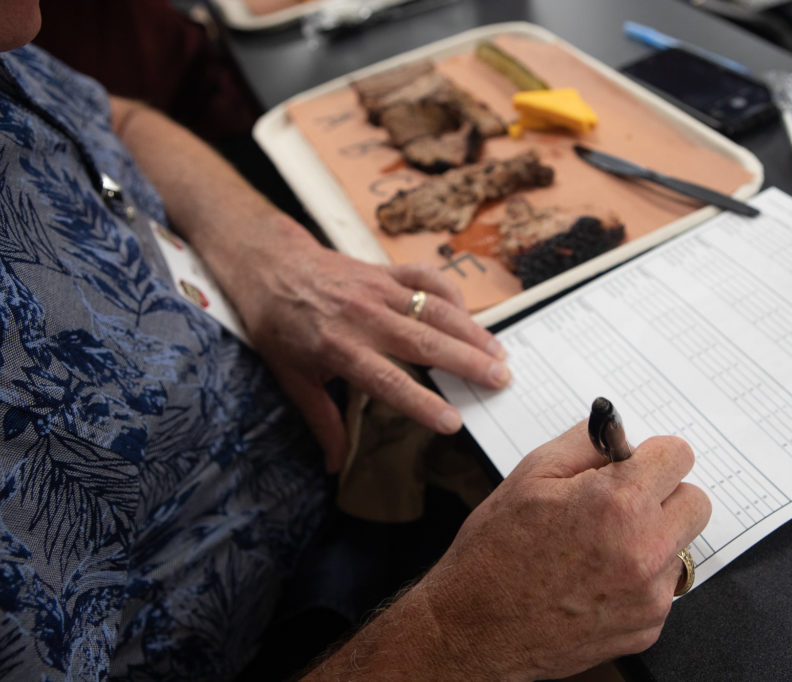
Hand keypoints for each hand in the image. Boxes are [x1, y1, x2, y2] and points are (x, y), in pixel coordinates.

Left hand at [227, 222, 509, 471]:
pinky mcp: (385, 271)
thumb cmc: (278, 325)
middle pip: (424, 343)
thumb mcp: (291, 378)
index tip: (453, 422)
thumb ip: (321, 420)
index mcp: (338, 349)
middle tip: (500, 380)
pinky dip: (453, 295)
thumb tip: (334, 464)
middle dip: (466, 363)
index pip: (387, 381)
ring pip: (434, 309)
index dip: (422, 403)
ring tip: (499, 352)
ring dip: (470, 331)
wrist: (269, 266)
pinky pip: (427, 279)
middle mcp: (363, 317)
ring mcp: (378, 290)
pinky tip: (470, 317)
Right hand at [414, 422, 710, 679]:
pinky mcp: (648, 628)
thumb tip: (619, 433)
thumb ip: (586, 443)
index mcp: (618, 503)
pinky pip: (662, 587)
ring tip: (601, 545)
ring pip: (680, 546)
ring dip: (653, 537)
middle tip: (621, 502)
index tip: (635, 464)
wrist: (475, 630)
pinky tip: (596, 579)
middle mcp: (644, 550)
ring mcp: (649, 595)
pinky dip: (639, 578)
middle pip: (695, 500)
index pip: (679, 455)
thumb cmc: (494, 552)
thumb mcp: (532, 474)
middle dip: (663, 494)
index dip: (652, 455)